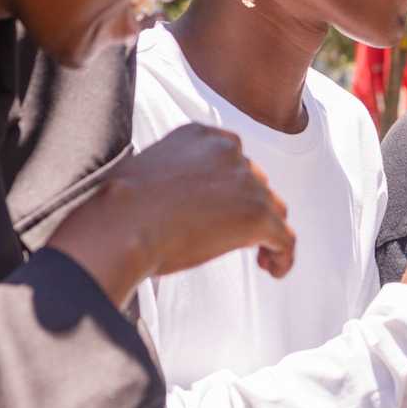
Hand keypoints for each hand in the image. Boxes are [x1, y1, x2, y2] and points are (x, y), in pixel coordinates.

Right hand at [48, 123, 294, 303]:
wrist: (121, 224)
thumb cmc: (120, 208)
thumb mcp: (147, 172)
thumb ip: (174, 176)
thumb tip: (177, 202)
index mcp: (202, 136)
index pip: (234, 160)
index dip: (235, 188)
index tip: (224, 211)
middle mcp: (230, 152)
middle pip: (257, 183)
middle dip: (249, 210)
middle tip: (235, 238)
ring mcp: (247, 182)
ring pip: (274, 209)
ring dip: (268, 232)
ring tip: (260, 259)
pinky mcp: (257, 215)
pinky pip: (285, 239)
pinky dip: (284, 257)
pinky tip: (273, 270)